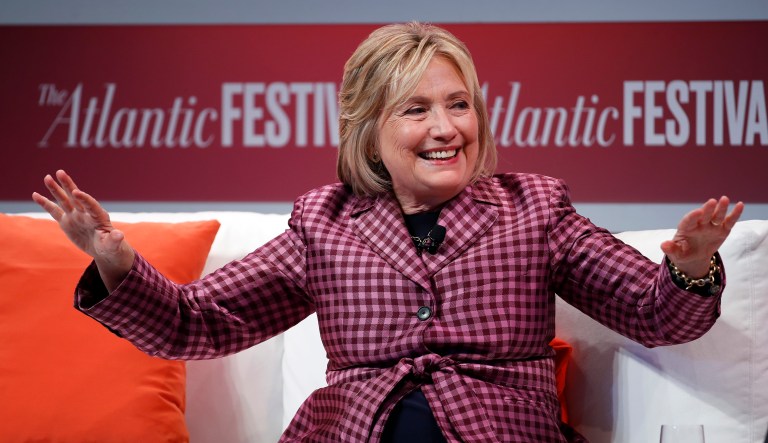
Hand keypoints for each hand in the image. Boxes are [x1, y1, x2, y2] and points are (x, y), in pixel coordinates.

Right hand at [32, 170, 134, 289]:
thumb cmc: (111, 247)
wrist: (104, 249)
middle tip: (60, 172)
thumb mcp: (113, 245)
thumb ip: (115, 240)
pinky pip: (54, 211)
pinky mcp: (67, 222)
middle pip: (76, 197)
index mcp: (99, 217)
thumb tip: (119, 235)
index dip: (85, 198)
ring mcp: (75, 216)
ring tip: (47, 177)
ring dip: (55, 189)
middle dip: (68, 185)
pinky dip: (45, 203)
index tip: (76, 192)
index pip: (91, 205)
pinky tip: (35, 194)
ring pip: (64, 200)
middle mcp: (86, 213)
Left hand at [661, 196, 744, 277]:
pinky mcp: (722, 230)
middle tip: (712, 201)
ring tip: (724, 199)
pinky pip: (729, 221)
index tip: (697, 212)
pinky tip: (740, 205)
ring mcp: (711, 226)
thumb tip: (663, 245)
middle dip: (707, 209)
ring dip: (721, 208)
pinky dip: (735, 214)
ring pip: (716, 216)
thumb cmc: (682, 253)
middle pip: (704, 215)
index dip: (693, 216)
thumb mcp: (675, 253)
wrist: (693, 257)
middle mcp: (699, 224)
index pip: (689, 221)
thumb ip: (670, 249)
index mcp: (686, 228)